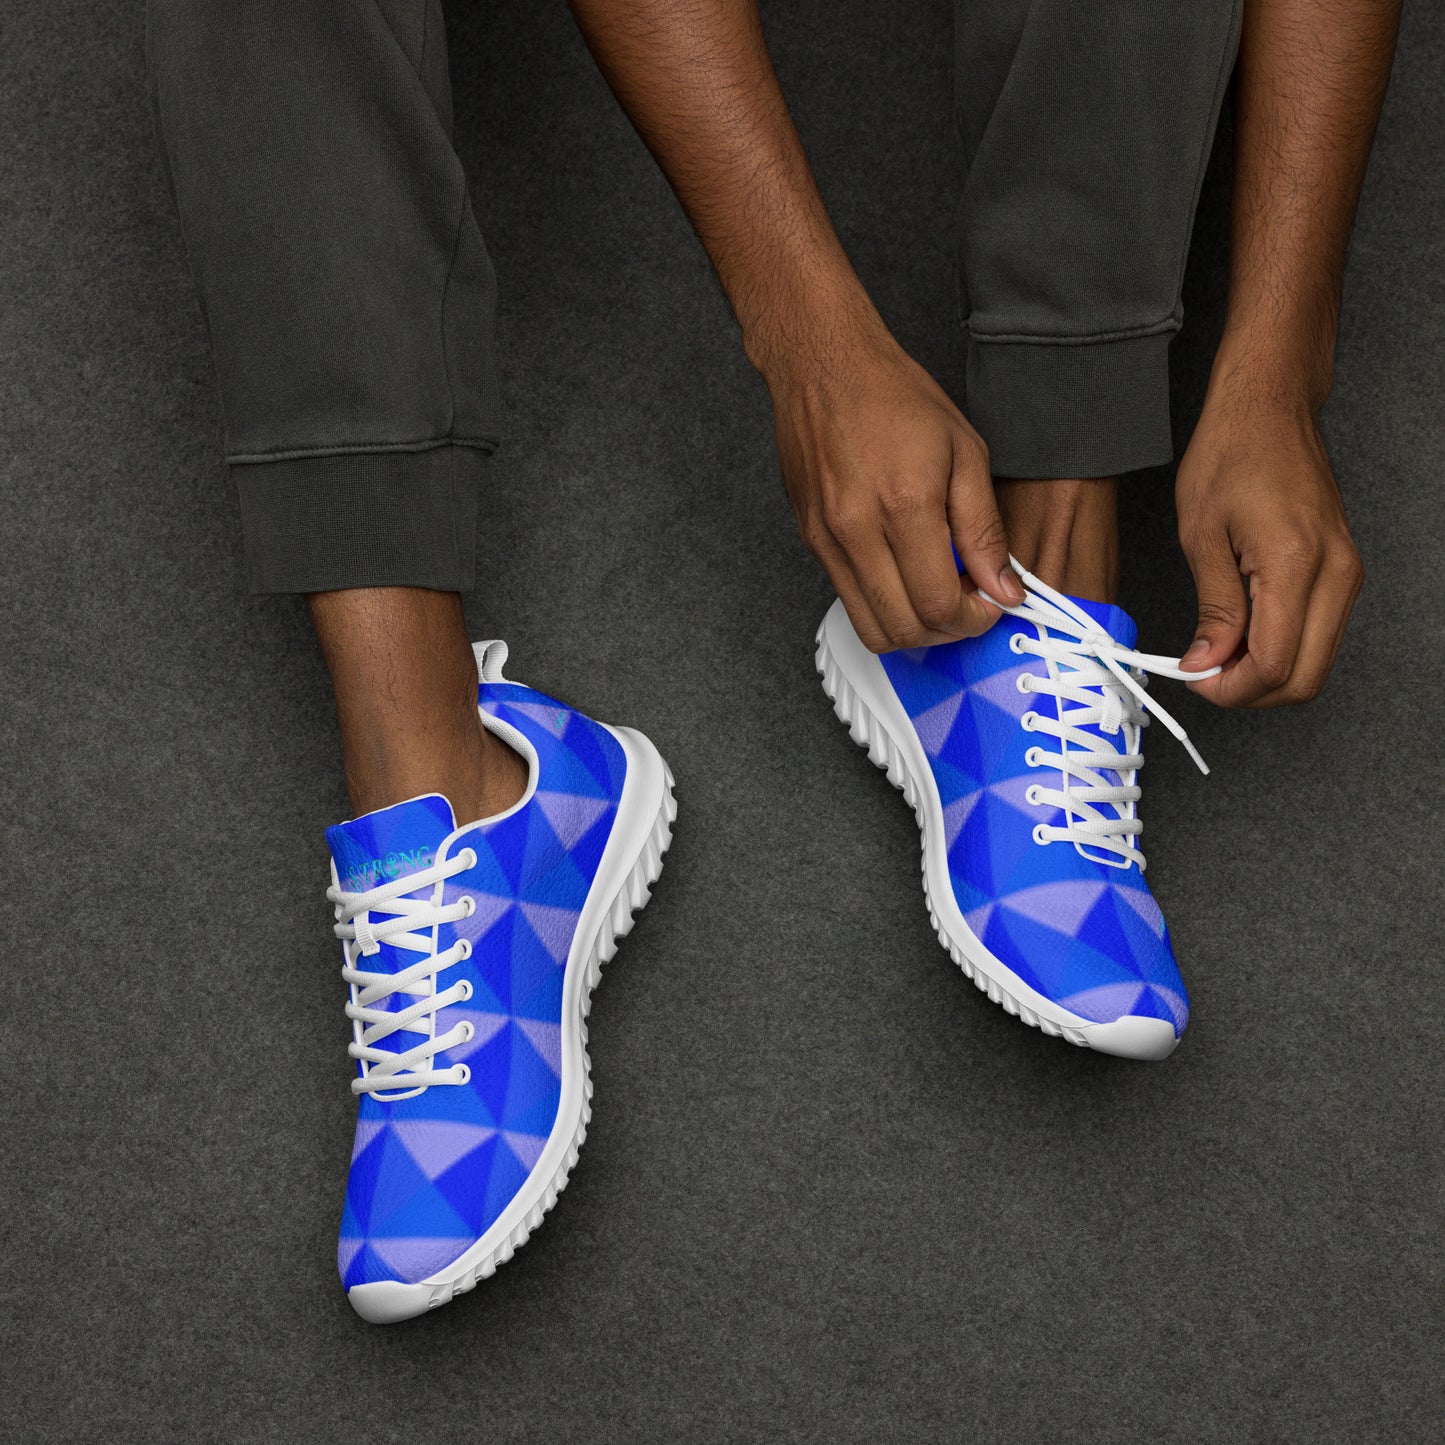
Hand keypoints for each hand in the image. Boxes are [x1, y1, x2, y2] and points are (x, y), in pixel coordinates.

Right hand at [759, 309, 1022, 651]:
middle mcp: (857, 530)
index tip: (990, 602)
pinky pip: (848, 600)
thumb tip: (1003, 589)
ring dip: (912, 629)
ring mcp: (827, 540)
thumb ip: (984, 530)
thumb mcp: (965, 453)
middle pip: (904, 629)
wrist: (823, 365)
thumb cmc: (894, 396)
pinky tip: (905, 576)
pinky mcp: (810, 541)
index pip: (939, 604)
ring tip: (936, 596)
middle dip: (946, 631)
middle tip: (968, 604)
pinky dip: (883, 605)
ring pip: (871, 628)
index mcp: (904, 505)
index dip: (973, 618)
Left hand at [1176, 385, 1363, 707]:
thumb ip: (1214, 609)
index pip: (1275, 665)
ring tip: (1217, 651)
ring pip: (1317, 661)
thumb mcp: (1201, 536)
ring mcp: (1346, 572)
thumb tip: (1208, 662)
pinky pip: (1319, 632)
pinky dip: (1282, 647)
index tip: (1194, 679)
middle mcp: (1336, 574)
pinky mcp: (1343, 569)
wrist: (1269, 407)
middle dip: (1251, 691)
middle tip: (1204, 674)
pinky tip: (1242, 633)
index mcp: (1298, 565)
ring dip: (1266, 673)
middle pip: (1306, 678)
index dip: (1231, 688)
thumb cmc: (1231, 454)